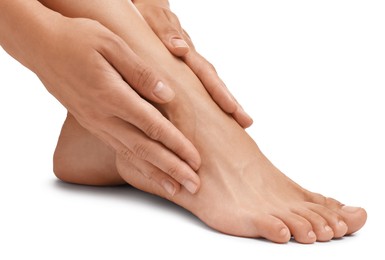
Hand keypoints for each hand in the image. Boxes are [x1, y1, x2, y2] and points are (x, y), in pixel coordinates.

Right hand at [35, 16, 200, 194]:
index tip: (196, 160)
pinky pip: (119, 150)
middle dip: (172, 169)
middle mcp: (104, 116)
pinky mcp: (93, 124)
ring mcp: (97, 123)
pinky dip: (137, 166)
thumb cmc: (77, 40)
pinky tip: (149, 174)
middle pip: (144, 149)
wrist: (41, 47)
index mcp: (112, 95)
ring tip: (176, 190)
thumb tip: (167, 95)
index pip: (152, 126)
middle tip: (193, 186)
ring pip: (131, 155)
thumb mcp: (111, 44)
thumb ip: (140, 73)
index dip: (177, 145)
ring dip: (156, 174)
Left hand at [134, 0, 252, 127]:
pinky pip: (199, 87)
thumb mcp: (155, 19)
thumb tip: (180, 49)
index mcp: (186, 51)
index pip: (206, 73)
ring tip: (241, 123)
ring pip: (210, 86)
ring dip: (224, 103)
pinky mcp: (184, 70)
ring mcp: (189, 66)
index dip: (219, 92)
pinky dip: (210, 101)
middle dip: (231, 103)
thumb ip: (167, 32)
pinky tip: (217, 116)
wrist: (148, 8)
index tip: (231, 109)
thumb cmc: (149, 15)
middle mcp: (192, 60)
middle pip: (215, 83)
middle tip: (246, 122)